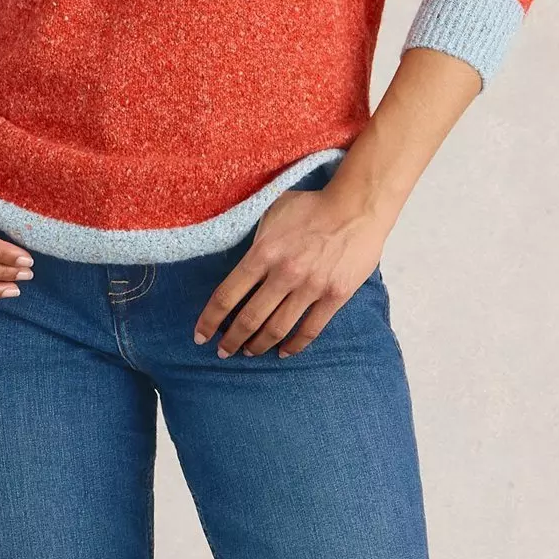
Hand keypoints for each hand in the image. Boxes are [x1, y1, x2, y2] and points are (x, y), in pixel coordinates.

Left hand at [192, 180, 386, 356]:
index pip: (227, 295)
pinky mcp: (335, 296)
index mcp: (264, 252)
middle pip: (249, 319)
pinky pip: (310, 329)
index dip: (209, 320)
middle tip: (223, 351)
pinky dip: (294, 346)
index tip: (200, 335)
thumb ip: (253, 238)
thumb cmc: (312, 206)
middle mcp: (284, 273)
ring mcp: (311, 287)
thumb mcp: (272, 211)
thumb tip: (231, 253)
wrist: (358, 206)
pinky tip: (283, 352)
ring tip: (249, 352)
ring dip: (258, 346)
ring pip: (277, 329)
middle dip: (231, 341)